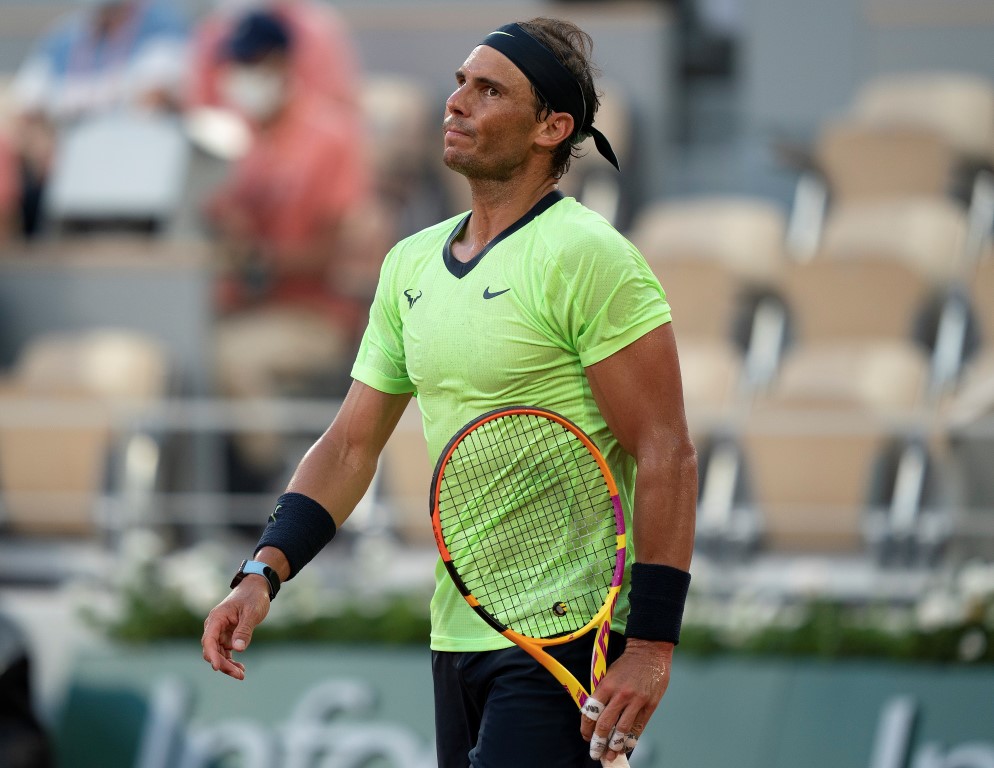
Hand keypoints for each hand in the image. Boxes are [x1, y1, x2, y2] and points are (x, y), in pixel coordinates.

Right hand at [201, 577, 271, 679]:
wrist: (256, 588)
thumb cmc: (253, 597)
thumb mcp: (252, 612)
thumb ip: (244, 630)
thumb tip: (238, 649)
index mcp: (217, 618)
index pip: (209, 640)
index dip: (212, 655)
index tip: (218, 667)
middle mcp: (215, 626)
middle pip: (212, 650)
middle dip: (223, 664)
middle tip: (239, 675)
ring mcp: (220, 632)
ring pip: (218, 653)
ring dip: (227, 664)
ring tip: (241, 674)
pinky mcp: (227, 635)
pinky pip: (225, 651)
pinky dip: (231, 660)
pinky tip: (241, 667)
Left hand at [580, 639, 673, 761]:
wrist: (649, 651)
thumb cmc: (627, 663)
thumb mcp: (609, 674)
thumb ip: (603, 694)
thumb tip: (595, 716)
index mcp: (606, 685)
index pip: (591, 711)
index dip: (586, 728)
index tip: (585, 736)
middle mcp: (620, 694)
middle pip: (605, 724)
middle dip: (598, 742)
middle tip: (595, 753)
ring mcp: (636, 701)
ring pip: (622, 730)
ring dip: (614, 746)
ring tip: (610, 755)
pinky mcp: (650, 705)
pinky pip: (638, 728)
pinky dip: (631, 740)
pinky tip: (626, 746)